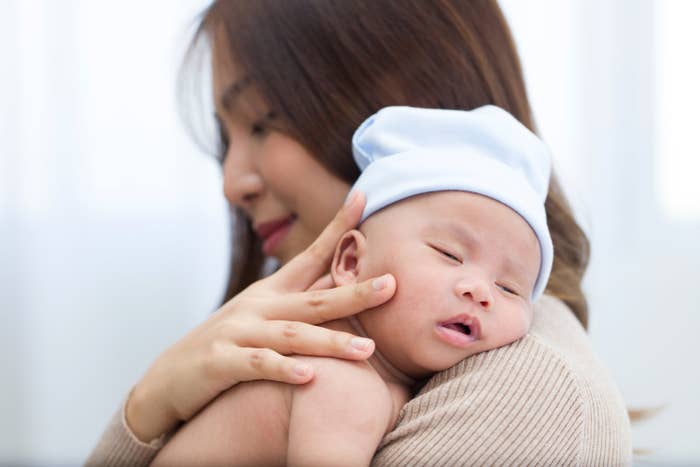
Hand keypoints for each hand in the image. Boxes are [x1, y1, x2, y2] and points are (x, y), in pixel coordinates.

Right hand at [125, 192, 395, 441]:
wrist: (169, 379)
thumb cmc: (228, 346)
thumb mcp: (262, 318)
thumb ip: (300, 305)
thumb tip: (345, 289)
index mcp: (271, 292)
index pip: (310, 255)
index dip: (337, 226)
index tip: (364, 197)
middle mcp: (257, 306)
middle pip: (313, 298)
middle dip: (353, 292)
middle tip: (392, 285)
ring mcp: (238, 332)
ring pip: (291, 335)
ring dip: (330, 341)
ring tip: (367, 349)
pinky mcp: (221, 363)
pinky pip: (257, 365)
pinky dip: (283, 369)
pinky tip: (310, 378)